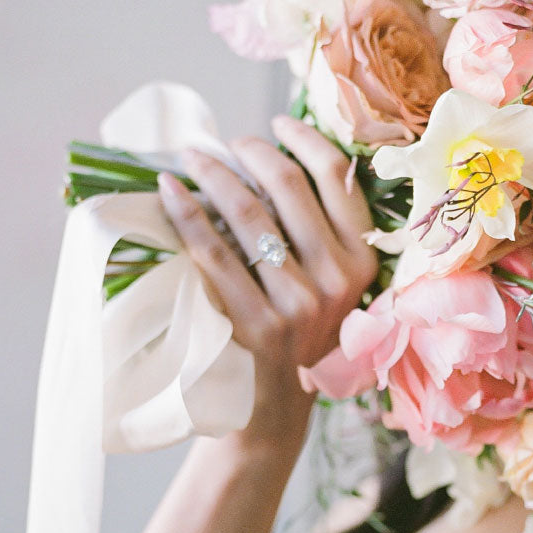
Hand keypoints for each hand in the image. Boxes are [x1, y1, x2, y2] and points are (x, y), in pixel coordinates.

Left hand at [156, 116, 376, 443]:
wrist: (271, 411)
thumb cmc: (294, 338)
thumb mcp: (327, 288)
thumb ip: (316, 234)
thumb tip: (272, 157)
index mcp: (363, 261)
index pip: (339, 176)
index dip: (303, 137)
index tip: (275, 121)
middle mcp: (339, 279)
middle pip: (287, 184)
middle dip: (246, 151)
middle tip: (217, 146)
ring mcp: (299, 304)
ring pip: (248, 211)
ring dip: (211, 174)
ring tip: (190, 162)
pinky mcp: (257, 324)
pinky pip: (212, 252)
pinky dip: (186, 214)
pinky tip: (169, 193)